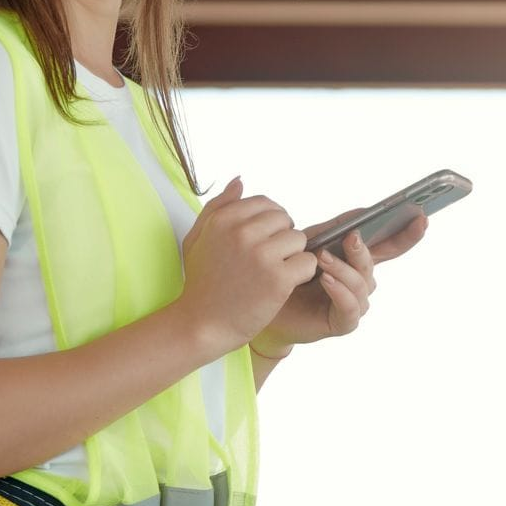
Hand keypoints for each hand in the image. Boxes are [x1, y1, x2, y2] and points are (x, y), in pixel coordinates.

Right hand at [178, 178, 320, 354]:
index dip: (270, 222)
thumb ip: (218, 206)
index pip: (266, 204)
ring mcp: (261, 254)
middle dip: (282, 238)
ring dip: (292, 256)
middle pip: (285, 220)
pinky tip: (283, 284)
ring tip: (274, 273)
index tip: (262, 242)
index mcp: (224, 218)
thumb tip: (240, 181)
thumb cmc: (202, 282)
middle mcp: (242, 232)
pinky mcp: (278, 278)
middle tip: (269, 260)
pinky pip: (308, 262)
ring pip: (299, 239)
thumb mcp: (197, 238)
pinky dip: (301, 274)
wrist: (202, 324)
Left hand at [254, 210, 428, 354]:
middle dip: (363, 251)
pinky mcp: (343, 322)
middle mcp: (361, 282)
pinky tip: (326, 280)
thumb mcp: (313, 241)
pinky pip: (350, 308)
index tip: (421, 216)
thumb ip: (339, 228)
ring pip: (361, 284)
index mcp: (358, 261)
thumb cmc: (291, 271)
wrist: (266, 302)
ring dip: (344, 269)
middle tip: (351, 237)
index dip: (408, 234)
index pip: (390, 246)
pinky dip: (339, 292)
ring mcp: (354, 303)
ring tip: (322, 259)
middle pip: (373, 264)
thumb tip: (366, 211)